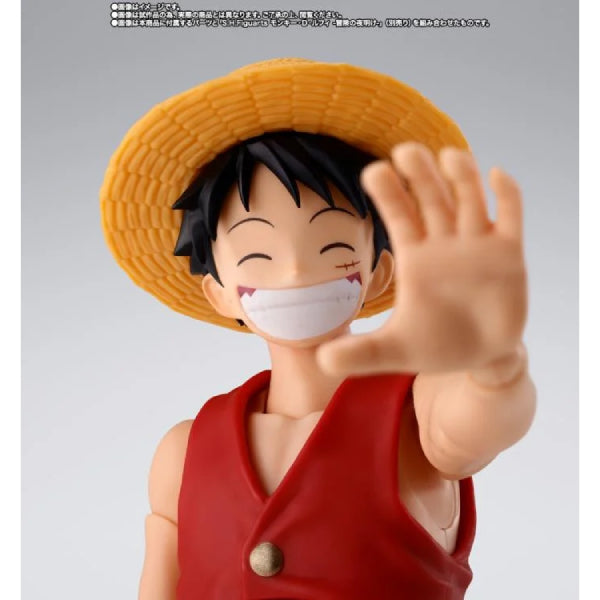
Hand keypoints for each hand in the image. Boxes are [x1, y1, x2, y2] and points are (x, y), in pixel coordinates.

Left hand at [317, 142, 526, 375]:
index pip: (399, 215)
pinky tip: (497, 176)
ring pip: (469, 198)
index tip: (373, 171)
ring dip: (461, 175)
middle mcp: (444, 243)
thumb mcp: (393, 352)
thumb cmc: (433, 345)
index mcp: (415, 256)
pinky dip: (506, 196)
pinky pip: (510, 216)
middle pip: (431, 197)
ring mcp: (477, 245)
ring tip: (448, 157)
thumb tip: (320, 361)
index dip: (389, 193)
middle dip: (420, 174)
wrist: (478, 358)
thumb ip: (359, 353)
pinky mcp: (508, 254)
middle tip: (405, 151)